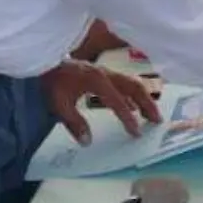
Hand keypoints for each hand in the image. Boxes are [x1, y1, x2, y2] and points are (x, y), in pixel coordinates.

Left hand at [41, 60, 161, 145]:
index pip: (117, 102)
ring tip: (152, 115)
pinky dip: (132, 96)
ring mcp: (106, 72)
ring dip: (144, 99)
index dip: (128, 118)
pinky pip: (124, 84)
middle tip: (157, 121)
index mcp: (97, 81)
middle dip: (147, 104)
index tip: (136, 133)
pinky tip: (133, 108)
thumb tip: (87, 142)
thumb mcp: (59, 104)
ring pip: (132, 84)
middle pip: (134, 87)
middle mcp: (106, 74)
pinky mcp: (103, 74)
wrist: (46, 61)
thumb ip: (74, 123)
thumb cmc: (53, 82)